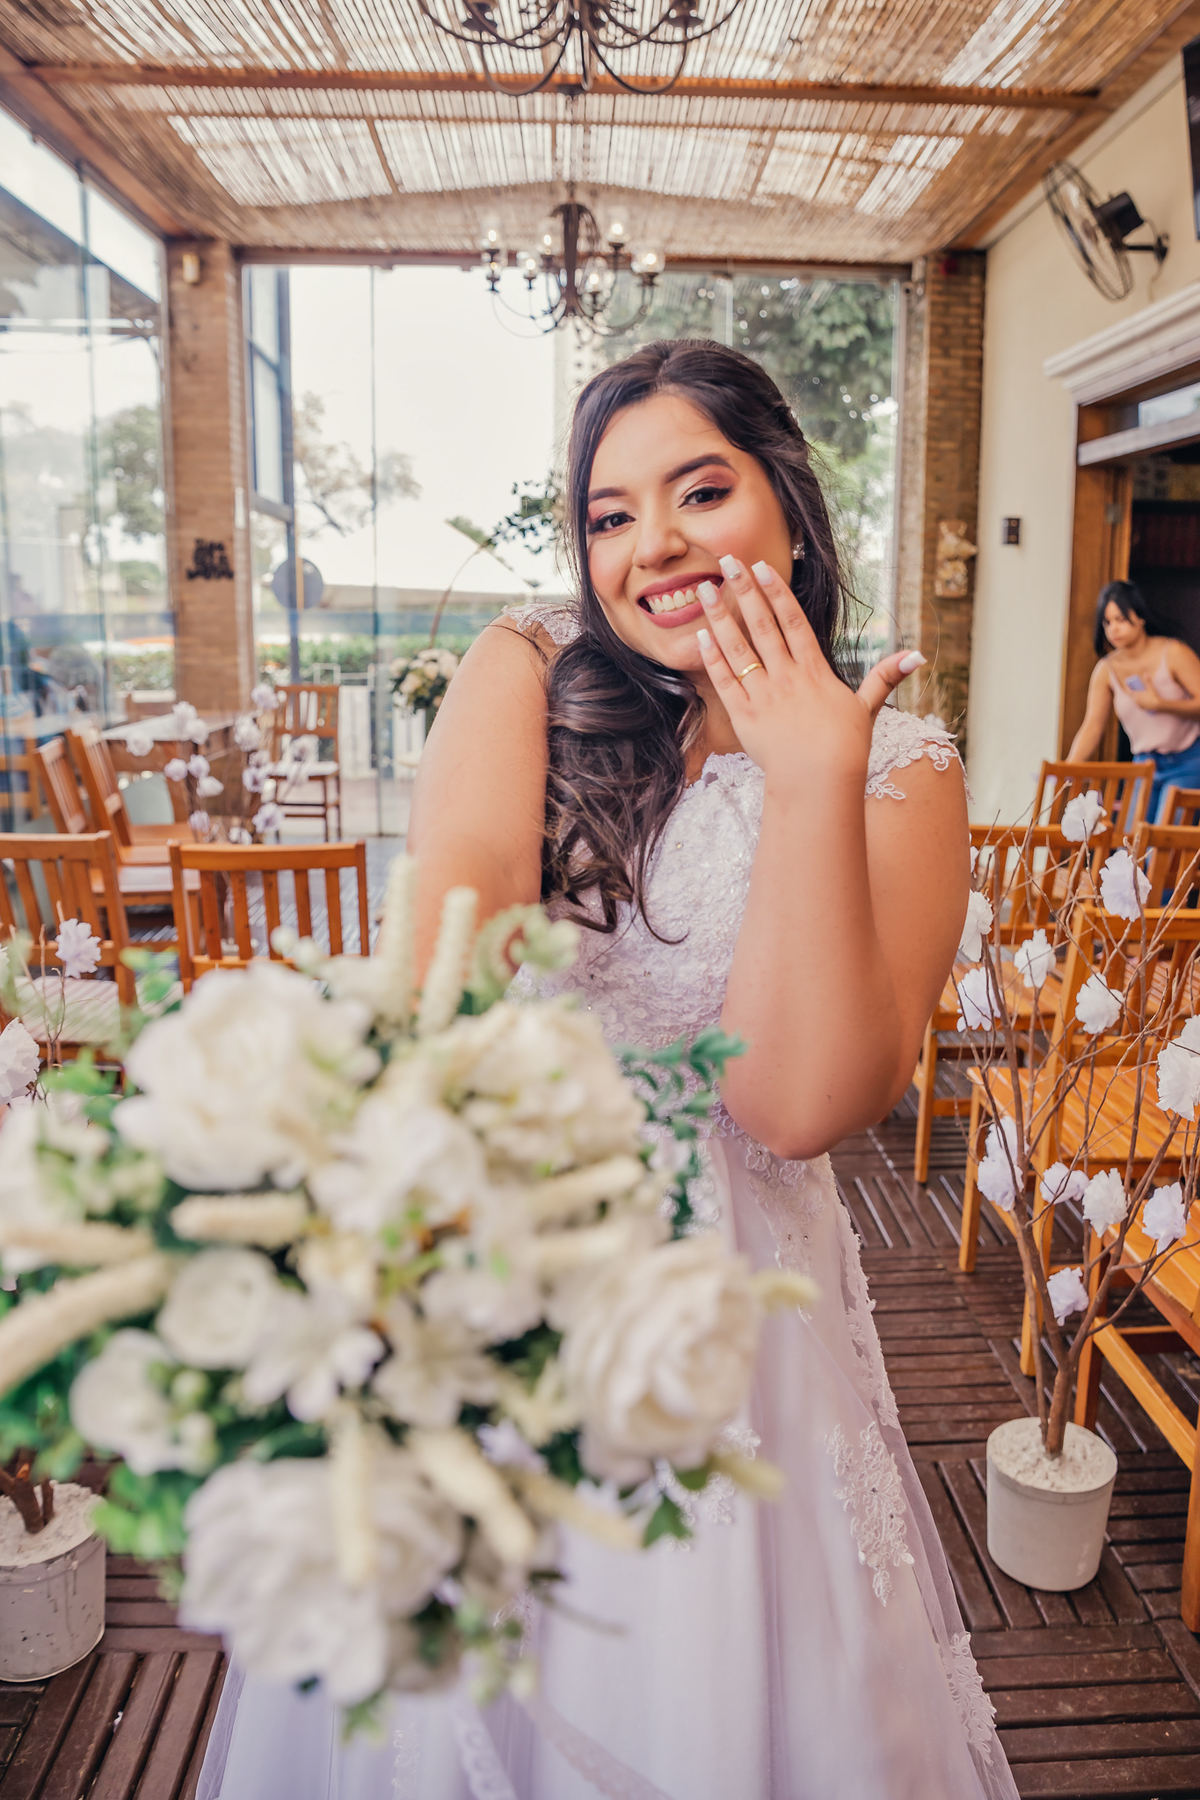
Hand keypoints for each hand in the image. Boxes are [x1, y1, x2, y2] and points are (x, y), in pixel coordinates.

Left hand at [695, 556, 924, 792]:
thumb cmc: (845, 749)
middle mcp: (786, 678)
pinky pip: (725, 681)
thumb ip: (885, 677)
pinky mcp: (745, 717)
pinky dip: (713, 659)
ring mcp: (763, 696)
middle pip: (762, 626)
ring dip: (720, 618)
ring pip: (738, 649)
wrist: (818, 782)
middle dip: (745, 591)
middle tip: (728, 561)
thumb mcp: (867, 708)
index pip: (793, 622)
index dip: (777, 592)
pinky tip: (701, 637)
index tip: (762, 568)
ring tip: (705, 591)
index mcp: (814, 672)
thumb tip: (918, 656)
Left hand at [1120, 680, 1158, 711]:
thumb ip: (1148, 680)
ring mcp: (1138, 705)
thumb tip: (1146, 673)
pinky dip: (1139, 702)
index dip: (1128, 688)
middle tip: (1134, 689)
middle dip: (1132, 692)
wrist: (1157, 705)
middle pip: (1132, 696)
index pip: (1129, 691)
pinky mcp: (1141, 708)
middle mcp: (1135, 701)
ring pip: (1135, 700)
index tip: (1128, 685)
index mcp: (1136, 695)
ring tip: (1137, 694)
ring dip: (1135, 697)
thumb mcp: (1151, 687)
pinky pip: (1139, 704)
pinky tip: (1140, 701)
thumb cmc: (1153, 695)